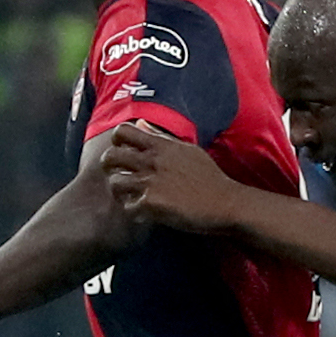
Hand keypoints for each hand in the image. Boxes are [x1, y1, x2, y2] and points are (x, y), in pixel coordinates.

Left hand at [103, 120, 244, 234]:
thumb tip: (140, 124)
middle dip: (109, 167)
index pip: (123, 132)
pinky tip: (144, 212)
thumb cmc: (209, 177)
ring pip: (115, 183)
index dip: (116, 142)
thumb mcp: (188, 150)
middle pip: (110, 157)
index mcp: (161, 146)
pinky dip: (134, 211)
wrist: (226, 203)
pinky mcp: (152, 203)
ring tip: (131, 196)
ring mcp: (151, 182)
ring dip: (120, 192)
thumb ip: (161, 138)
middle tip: (119, 175)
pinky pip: (128, 207)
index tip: (123, 152)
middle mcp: (153, 161)